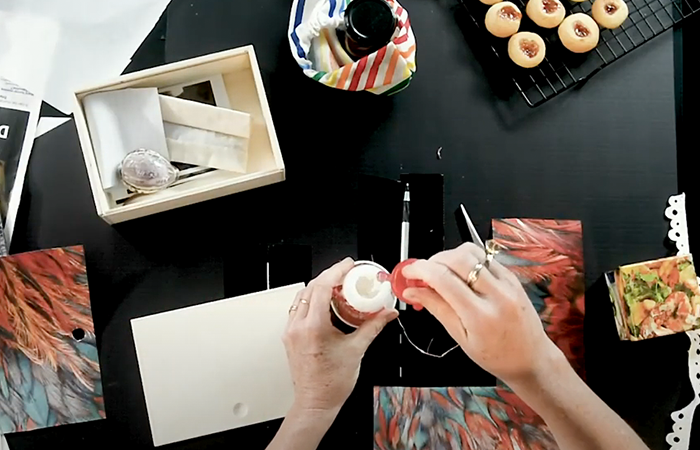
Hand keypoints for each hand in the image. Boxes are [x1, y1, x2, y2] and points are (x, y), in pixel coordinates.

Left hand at [283, 258, 398, 413]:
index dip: (335, 272)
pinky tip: (325, 305)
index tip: (347, 266)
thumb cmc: (332, 383)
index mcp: (313, 327)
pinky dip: (312, 301)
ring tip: (337, 288)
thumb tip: (387, 314)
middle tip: (346, 275)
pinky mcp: (290, 336)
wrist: (316, 402)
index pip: (321, 287)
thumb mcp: (357, 350)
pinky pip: (298, 309)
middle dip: (329, 277)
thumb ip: (373, 326)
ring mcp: (291, 331)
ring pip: (302, 297)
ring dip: (319, 288)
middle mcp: (298, 327)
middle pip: (310, 288)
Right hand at [402, 243, 562, 384]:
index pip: (443, 279)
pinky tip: (460, 275)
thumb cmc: (497, 355)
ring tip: (441, 273)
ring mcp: (507, 283)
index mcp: (480, 316)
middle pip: (458, 258)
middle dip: (433, 260)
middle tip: (423, 273)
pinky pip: (485, 258)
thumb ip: (436, 308)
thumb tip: (413, 292)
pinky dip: (466, 260)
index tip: (409, 272)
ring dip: (450, 256)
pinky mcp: (512, 277)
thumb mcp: (460, 338)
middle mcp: (496, 295)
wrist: (531, 359)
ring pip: (472, 252)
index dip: (420, 270)